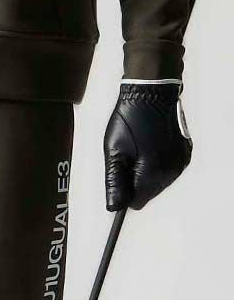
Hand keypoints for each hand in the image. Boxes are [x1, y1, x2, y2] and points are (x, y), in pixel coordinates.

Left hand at [104, 81, 192, 211]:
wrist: (152, 92)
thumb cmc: (130, 118)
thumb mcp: (114, 152)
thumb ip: (114, 183)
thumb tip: (114, 207)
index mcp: (153, 174)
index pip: (135, 203)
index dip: (124, 191)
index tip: (119, 175)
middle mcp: (171, 172)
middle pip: (147, 193)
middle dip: (135, 180)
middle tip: (129, 155)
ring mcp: (180, 163)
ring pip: (157, 182)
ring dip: (147, 172)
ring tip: (140, 147)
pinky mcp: (185, 153)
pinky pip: (167, 169)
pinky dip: (158, 162)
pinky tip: (152, 144)